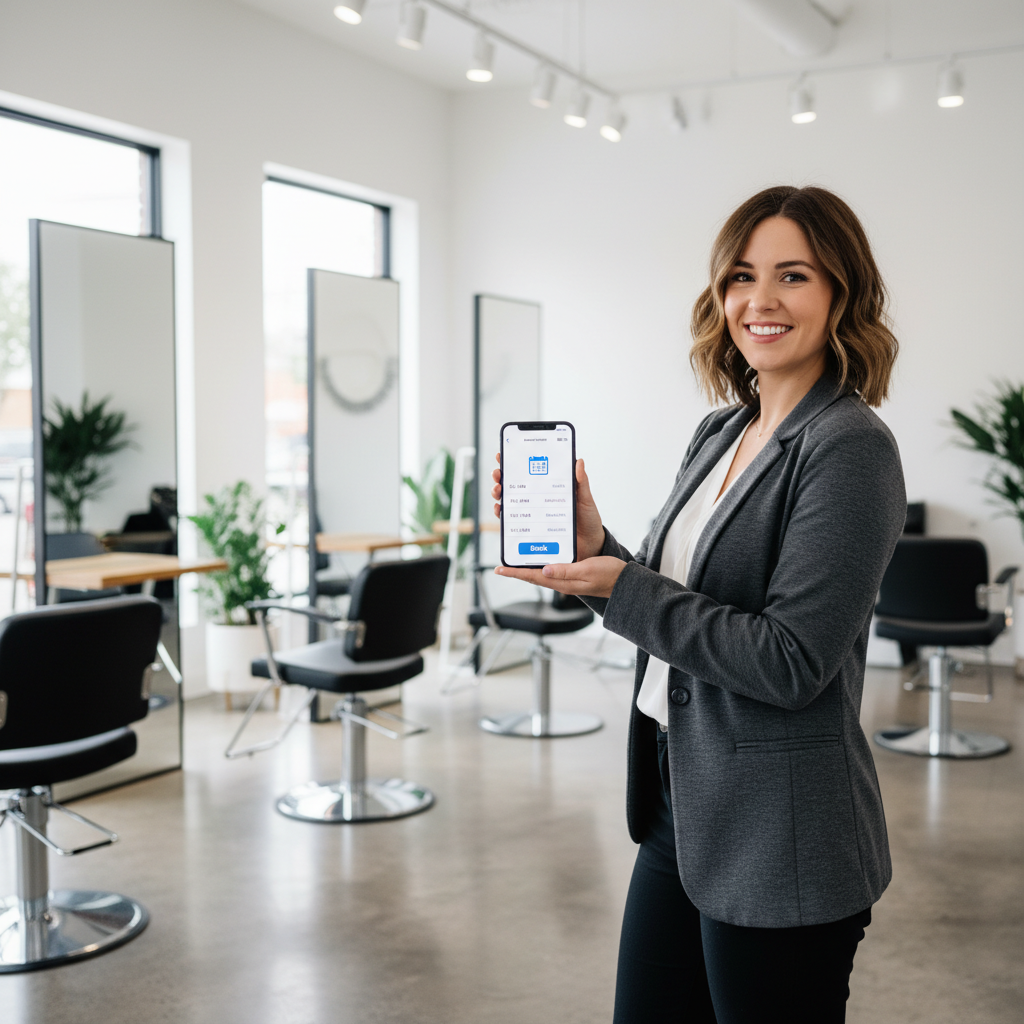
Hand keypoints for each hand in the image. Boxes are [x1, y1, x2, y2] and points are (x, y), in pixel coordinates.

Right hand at [490, 454, 605, 559]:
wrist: (589, 544)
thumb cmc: (588, 519)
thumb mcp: (585, 499)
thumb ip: (581, 482)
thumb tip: (579, 461)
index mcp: (549, 486)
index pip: (529, 471)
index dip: (514, 461)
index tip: (503, 454)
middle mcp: (537, 497)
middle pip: (514, 483)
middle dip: (501, 476)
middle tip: (498, 473)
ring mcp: (532, 512)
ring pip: (509, 499)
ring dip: (498, 493)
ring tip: (498, 489)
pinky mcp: (530, 527)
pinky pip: (511, 520)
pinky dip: (502, 513)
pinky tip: (500, 509)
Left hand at [495, 556, 626, 598]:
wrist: (624, 583)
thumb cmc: (609, 575)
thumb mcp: (587, 569)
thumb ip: (566, 571)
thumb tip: (545, 570)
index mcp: (562, 582)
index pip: (533, 577)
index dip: (515, 573)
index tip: (499, 569)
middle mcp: (561, 583)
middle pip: (533, 576)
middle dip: (516, 572)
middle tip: (501, 566)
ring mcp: (566, 580)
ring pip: (540, 574)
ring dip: (526, 569)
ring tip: (514, 561)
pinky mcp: (572, 575)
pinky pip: (550, 571)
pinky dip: (540, 564)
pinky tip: (539, 558)